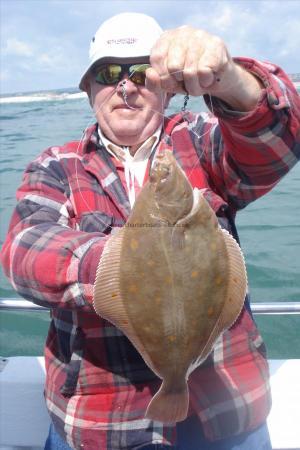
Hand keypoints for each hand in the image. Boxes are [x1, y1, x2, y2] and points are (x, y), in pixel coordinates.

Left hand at [146, 26, 261, 110]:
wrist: (216, 79)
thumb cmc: (188, 79)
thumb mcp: (169, 84)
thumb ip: (154, 82)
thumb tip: (149, 73)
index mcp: (166, 38)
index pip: (157, 58)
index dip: (163, 77)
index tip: (171, 82)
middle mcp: (182, 33)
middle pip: (174, 66)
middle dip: (180, 83)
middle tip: (186, 82)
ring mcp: (200, 36)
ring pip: (190, 71)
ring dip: (194, 86)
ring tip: (198, 82)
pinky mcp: (216, 44)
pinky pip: (204, 71)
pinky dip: (206, 81)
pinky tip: (209, 76)